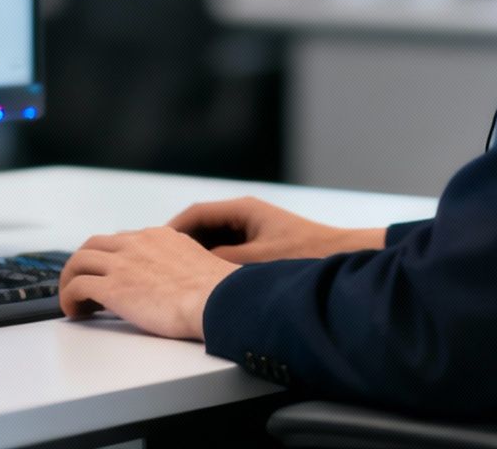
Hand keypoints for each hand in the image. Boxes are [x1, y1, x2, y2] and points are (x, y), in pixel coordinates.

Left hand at [57, 227, 236, 340]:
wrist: (219, 300)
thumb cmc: (218, 293)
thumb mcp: (199, 264)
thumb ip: (182, 265)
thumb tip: (182, 281)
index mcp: (159, 237)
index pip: (123, 240)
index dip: (111, 257)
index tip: (109, 272)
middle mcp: (137, 244)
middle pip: (94, 244)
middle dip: (84, 262)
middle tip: (81, 282)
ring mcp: (122, 263)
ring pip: (79, 260)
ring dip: (70, 279)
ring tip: (72, 300)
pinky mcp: (112, 287)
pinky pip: (77, 286)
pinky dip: (68, 298)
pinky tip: (74, 312)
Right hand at [167, 197, 384, 263]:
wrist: (344, 259)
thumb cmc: (305, 255)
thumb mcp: (255, 263)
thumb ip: (221, 263)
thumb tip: (189, 271)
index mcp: (242, 210)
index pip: (194, 215)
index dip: (170, 232)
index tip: (151, 248)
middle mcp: (246, 216)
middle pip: (201, 228)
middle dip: (178, 246)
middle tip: (157, 265)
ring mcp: (254, 231)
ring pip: (214, 242)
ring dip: (196, 258)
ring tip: (175, 278)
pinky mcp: (261, 248)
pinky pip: (228, 254)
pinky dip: (213, 266)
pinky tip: (206, 286)